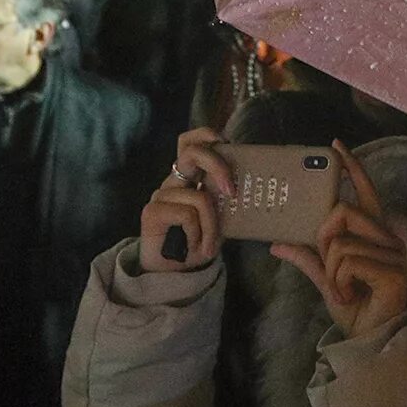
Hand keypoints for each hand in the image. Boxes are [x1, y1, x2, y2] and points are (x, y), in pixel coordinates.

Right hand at [138, 127, 231, 273]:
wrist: (171, 271)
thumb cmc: (198, 242)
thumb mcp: (218, 218)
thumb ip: (225, 200)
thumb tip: (254, 187)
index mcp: (188, 178)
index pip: (189, 142)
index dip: (205, 135)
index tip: (227, 143)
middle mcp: (173, 181)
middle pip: (191, 152)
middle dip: (217, 166)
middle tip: (231, 191)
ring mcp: (161, 194)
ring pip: (200, 197)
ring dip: (211, 227)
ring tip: (208, 246)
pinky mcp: (152, 211)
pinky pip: (187, 215)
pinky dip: (197, 234)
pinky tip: (194, 246)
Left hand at [273, 142, 406, 338]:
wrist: (370, 339)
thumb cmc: (355, 307)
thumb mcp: (324, 278)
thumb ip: (306, 257)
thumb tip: (276, 244)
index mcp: (373, 235)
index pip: (364, 193)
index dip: (352, 168)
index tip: (335, 147)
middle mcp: (387, 238)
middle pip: (342, 212)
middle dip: (324, 240)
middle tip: (331, 268)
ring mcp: (393, 254)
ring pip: (339, 242)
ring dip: (331, 271)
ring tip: (344, 289)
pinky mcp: (393, 271)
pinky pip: (347, 261)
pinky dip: (340, 281)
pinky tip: (351, 295)